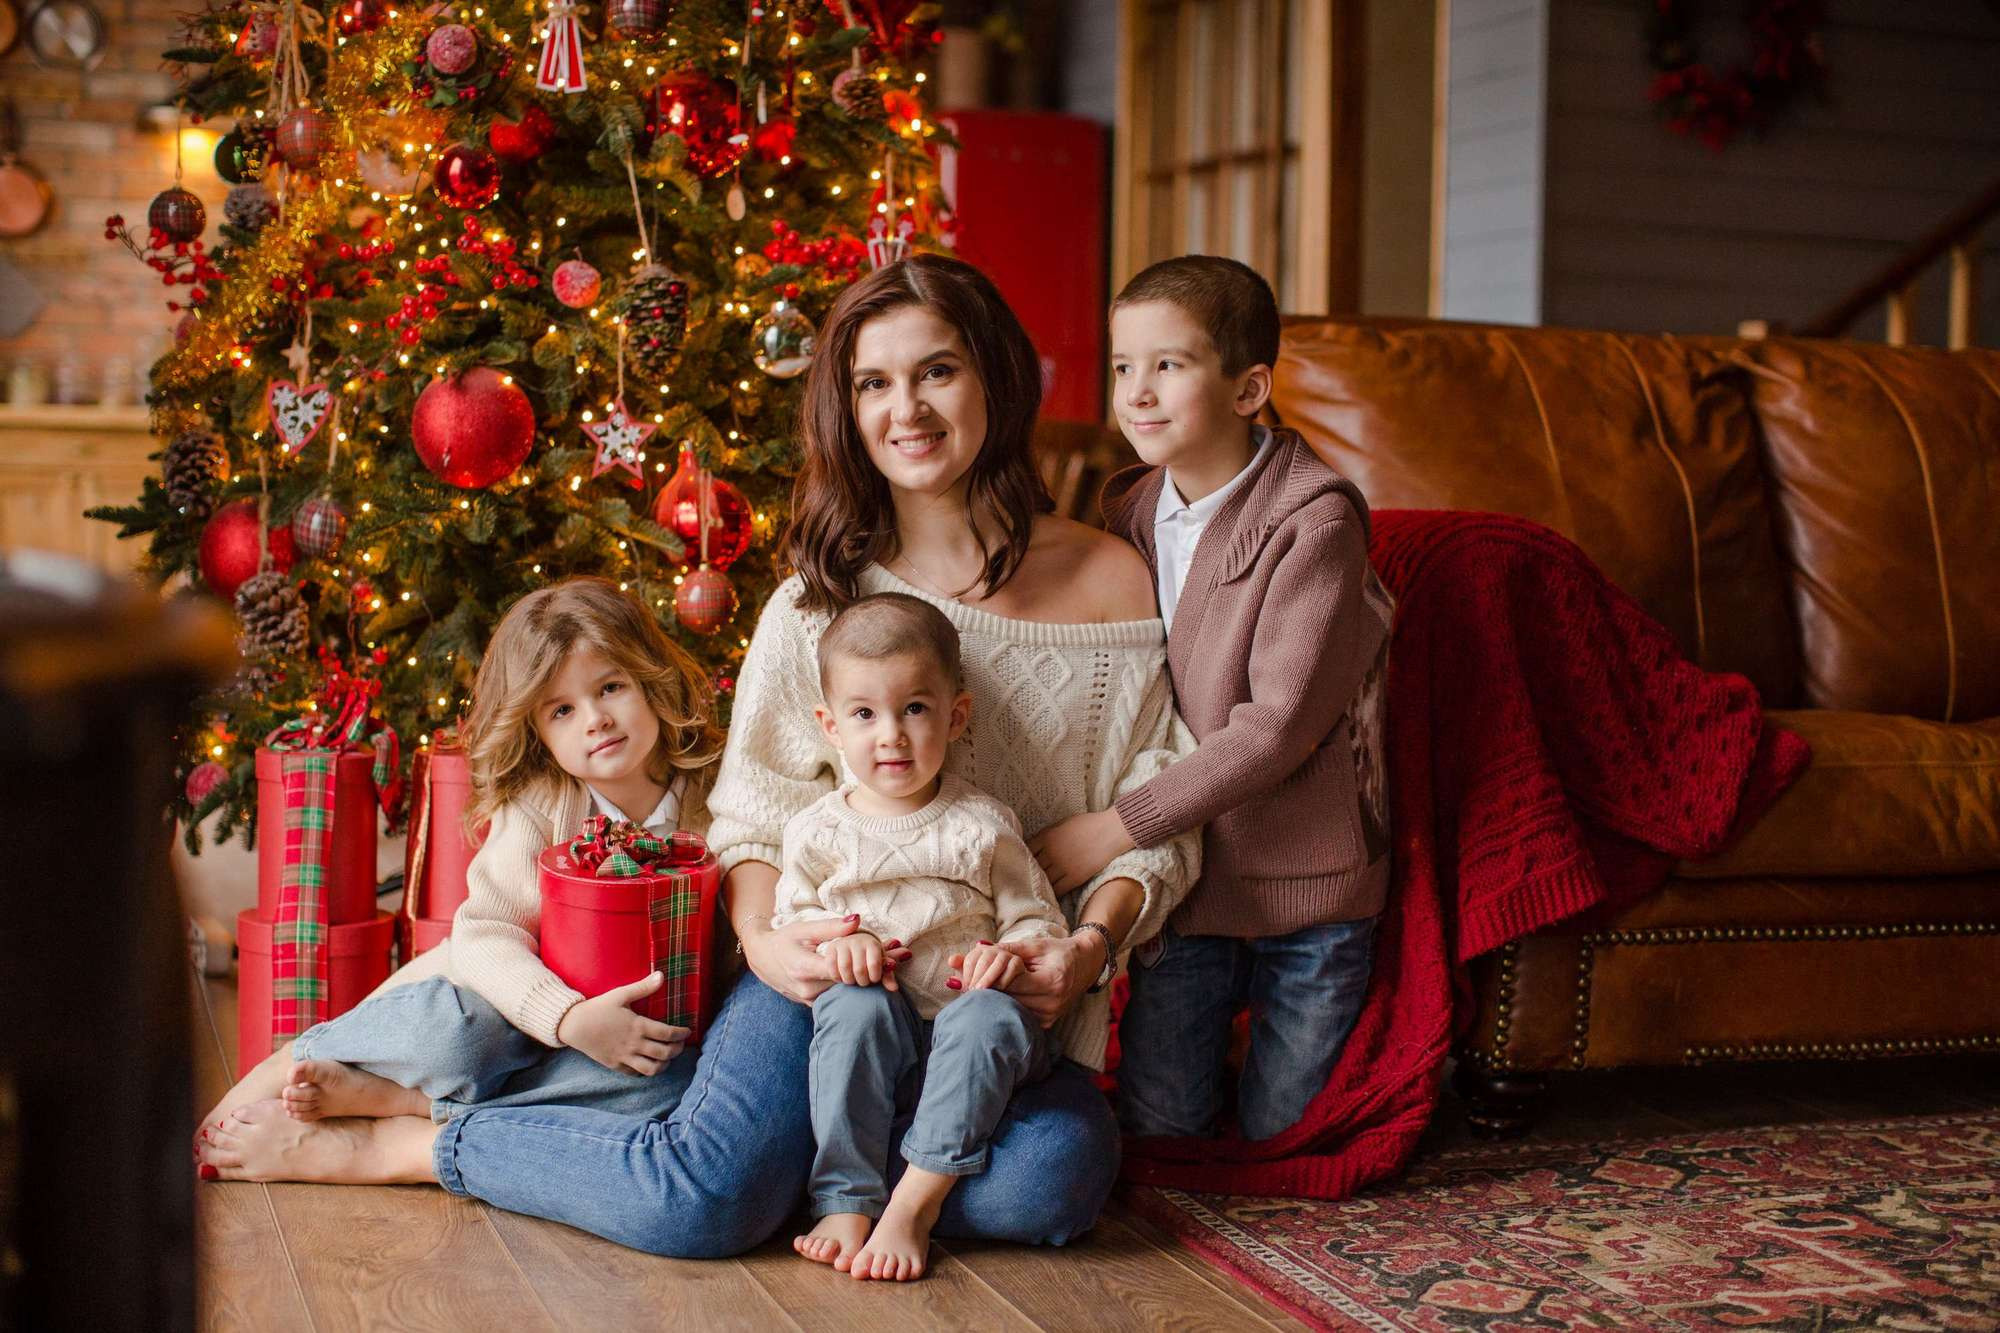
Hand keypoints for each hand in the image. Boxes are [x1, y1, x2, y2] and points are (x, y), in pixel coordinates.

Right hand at [555, 973, 689, 1075]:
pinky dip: (646, 1071)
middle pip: (664, 1053)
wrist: (574, 1025)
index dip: (681, 1034)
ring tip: (667, 1057)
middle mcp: (634, 1044)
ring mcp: (624, 1057)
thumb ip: (643, 987)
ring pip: (652, 1069)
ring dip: (664, 1064)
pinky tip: (649, 1063)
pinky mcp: (615, 1065)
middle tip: (680, 1044)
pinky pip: (636, 1074)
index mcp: (638, 1026)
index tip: (687, 1031)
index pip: (668, 1034)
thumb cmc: (598, 1008)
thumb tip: (661, 975)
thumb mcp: (620, 994)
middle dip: (677, 1050)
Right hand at [739, 914, 913, 1004]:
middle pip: (850, 983)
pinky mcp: (813, 1003)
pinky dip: (856, 985)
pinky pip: (839, 996)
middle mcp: (808, 989)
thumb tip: (857, 921)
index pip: (844, 971)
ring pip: (847, 992)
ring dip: (870, 979)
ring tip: (896, 964)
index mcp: (805, 968)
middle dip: (877, 972)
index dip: (869, 965)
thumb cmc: (784, 939)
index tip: (892, 957)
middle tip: (902, 957)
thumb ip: (831, 928)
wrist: (762, 958)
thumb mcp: (804, 929)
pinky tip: (875, 975)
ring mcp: (810, 999)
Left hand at [952, 931, 1106, 1027]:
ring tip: (975, 992)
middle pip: (1008, 999)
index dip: (989, 979)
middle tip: (962, 985)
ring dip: (993, 1002)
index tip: (968, 976)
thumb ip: (1004, 949)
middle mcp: (1053, 1003)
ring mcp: (1050, 1017)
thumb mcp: (1034, 946)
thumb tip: (974, 949)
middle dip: (985, 991)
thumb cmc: (1057, 951)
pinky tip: (994, 1000)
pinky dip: (1005, 1008)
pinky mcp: (1046, 1024)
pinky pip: (1019, 1016)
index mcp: (1052, 982)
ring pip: (1011, 1010)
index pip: (1011, 983)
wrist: (1085, 965)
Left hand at [953, 940, 1023, 991]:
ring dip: (989, 978)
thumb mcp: (975, 979)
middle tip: (972, 991)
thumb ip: (963, 973)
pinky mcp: (1017, 961)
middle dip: (977, 976)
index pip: (970, 959)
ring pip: (997, 963)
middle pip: (983, 960)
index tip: (965, 988)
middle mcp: (993, 950)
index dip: (966, 974)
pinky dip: (1004, 979)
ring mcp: (1006, 955)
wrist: (1012, 989)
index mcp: (979, 952)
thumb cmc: (989, 983)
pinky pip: (1011, 968)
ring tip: (982, 990)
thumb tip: (950, 967)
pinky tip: (999, 990)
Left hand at [1030, 810, 1136, 893]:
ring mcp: (1062, 866)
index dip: (1021, 857)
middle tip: (1021, 880)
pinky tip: (1048, 895)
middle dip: (1026, 873)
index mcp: (1046, 837)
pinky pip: (1057, 890)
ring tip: (1033, 891)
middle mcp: (1051, 852)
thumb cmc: (1087, 824)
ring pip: (1042, 881)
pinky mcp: (1074, 878)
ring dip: (1038, 885)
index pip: (1024, 851)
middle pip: (1031, 867)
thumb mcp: (1061, 824)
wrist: (1110, 832)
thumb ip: (1046, 836)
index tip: (1019, 862)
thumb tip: (1033, 847)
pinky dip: (1051, 893)